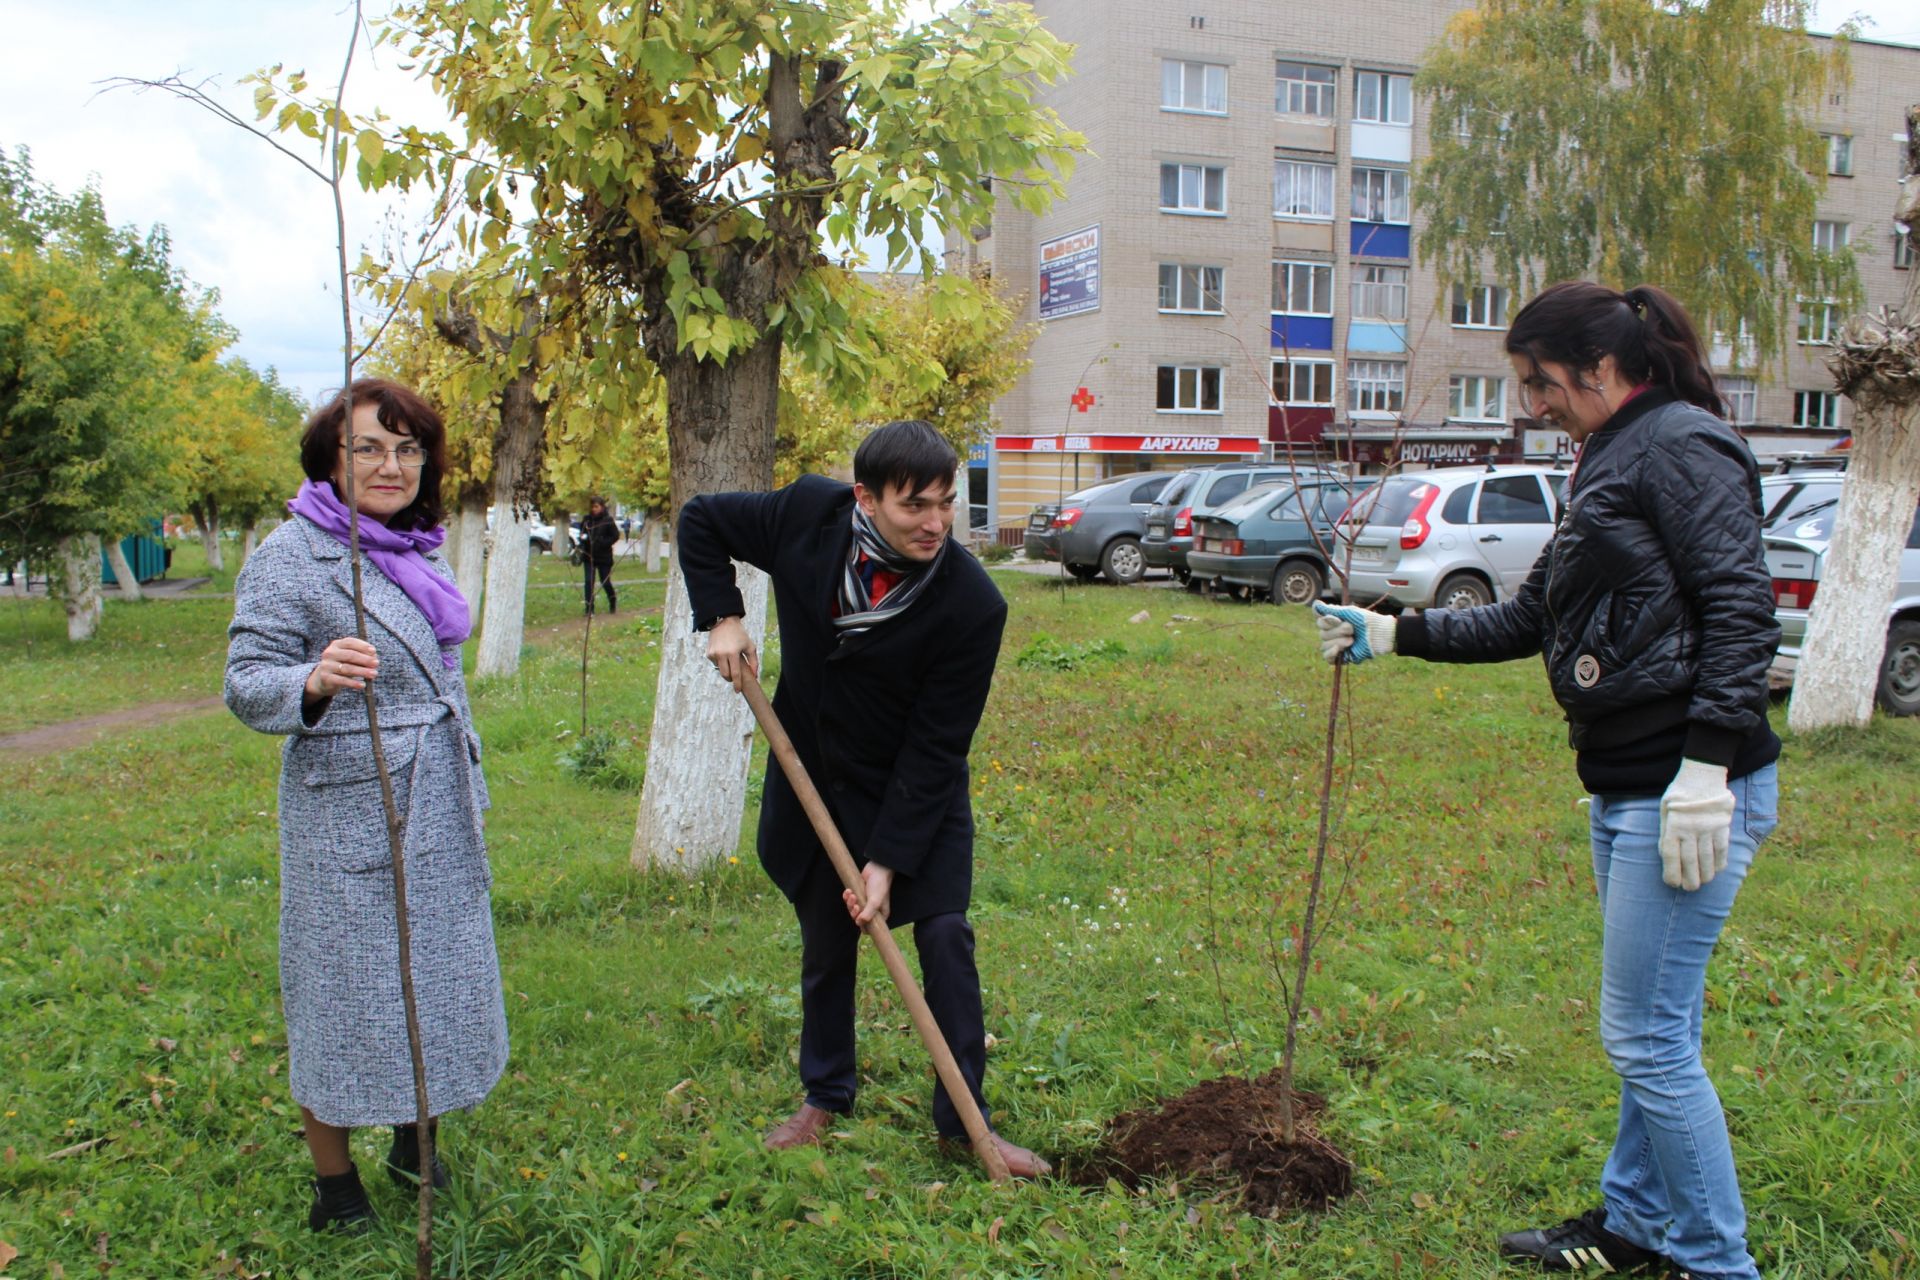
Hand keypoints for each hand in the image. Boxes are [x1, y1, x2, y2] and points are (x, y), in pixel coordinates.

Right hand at [305, 637, 378, 700]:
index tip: (374, 651)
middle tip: (376, 663)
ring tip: (374, 674)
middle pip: (350, 655)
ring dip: (362, 671)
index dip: (363, 646)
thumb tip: (374, 658)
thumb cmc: (343, 664)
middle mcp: (330, 653)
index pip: (350, 642)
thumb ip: (362, 655)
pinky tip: (363, 685)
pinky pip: (342, 680)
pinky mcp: (326, 678)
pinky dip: (353, 683)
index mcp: (336, 644)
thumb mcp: (351, 658)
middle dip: (365, 659)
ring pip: (347, 668)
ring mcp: (326, 665)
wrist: (325, 678)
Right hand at [706, 616, 757, 690]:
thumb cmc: (740, 635)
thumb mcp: (750, 646)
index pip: (735, 674)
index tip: (738, 691)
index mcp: (733, 653)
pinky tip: (724, 654)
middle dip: (731, 679)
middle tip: (735, 677)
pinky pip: (715, 664)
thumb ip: (753, 662)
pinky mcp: (709, 653)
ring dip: (726, 670)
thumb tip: (754, 676)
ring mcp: (714, 654)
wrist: (724, 622)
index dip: (737, 684)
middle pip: (726, 675)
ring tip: (730, 660)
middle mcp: (722, 654)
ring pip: (720, 670)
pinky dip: (720, 663)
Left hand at [843, 862, 893, 927]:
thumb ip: (868, 913)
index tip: (858, 919)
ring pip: (852, 909)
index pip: (870, 928)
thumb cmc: (879, 885)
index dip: (862, 926)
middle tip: (856, 904)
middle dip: (854, 912)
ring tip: (852, 894)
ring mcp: (864, 902)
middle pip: (858, 919)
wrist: (877, 868)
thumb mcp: (875, 901)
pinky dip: (847, 896)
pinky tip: (848, 890)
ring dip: (850, 903)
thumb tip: (858, 923)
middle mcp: (872, 910)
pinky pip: (849, 900)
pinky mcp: (857, 894)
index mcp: (880, 914)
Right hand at [1311, 602, 1396, 664]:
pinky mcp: (1340, 658)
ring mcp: (1335, 646)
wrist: (1379, 634)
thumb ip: (1331, 610)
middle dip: (1337, 631)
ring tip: (1352, 640)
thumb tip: (1315, 604)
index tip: (1338, 620)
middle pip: (1322, 634)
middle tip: (1352, 629)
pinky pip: (1327, 657)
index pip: (1320, 622)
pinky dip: (1331, 653)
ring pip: (1324, 645)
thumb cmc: (1366, 621)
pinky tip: (1338, 650)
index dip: (1327, 621)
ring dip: (1337, 641)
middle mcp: (1332, 634)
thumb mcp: (1349, 612)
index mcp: (1333, 623)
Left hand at [1658, 758, 1733, 890]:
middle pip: (1690, 861)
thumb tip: (1666, 855)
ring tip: (1703, 882)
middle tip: (1690, 888)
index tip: (1672, 884)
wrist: (1702, 774)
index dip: (1671, 873)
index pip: (1670, 855)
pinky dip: (1720, 861)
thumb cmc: (1678, 793)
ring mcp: (1707, 828)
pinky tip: (1718, 870)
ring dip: (1706, 873)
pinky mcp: (1722, 825)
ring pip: (1707, 858)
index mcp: (1672, 825)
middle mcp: (1690, 829)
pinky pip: (1722, 848)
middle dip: (1690, 879)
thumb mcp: (1664, 809)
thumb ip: (1666, 831)